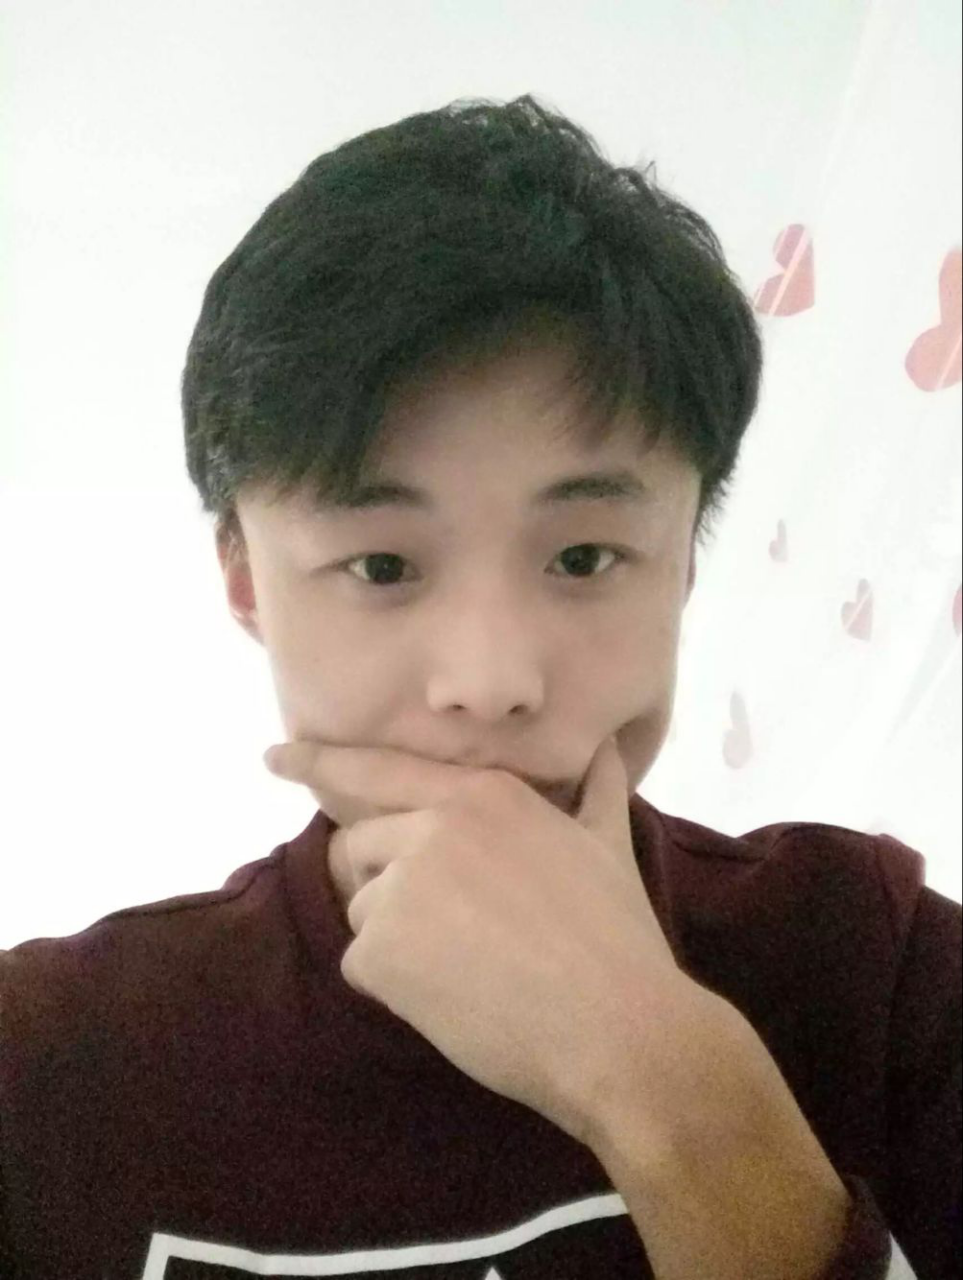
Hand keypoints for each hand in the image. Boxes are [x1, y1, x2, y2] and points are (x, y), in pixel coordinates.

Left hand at [263, 734, 703, 1145]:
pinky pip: (361, 963)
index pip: (380, 770)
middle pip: (359, 848)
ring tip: (465, 967)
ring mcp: (402, 886)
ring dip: (395, 939)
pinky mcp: (382, 950)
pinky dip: (395, 985)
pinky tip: (452, 998)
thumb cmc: (617, 936)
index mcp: (481, 796)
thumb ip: (595, 791)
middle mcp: (432, 826)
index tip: (274, 756)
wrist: (618, 1028)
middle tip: (444, 931)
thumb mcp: (607, 846)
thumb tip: (605, 749)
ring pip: (363, 909)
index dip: (319, 761)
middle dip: (384, 885)